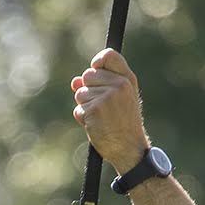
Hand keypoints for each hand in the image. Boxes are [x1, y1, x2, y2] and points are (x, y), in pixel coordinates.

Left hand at [70, 47, 146, 171]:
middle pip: (88, 75)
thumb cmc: (125, 124)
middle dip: (89, 90)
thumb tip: (75, 81)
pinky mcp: (95, 110)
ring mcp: (106, 97)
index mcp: (127, 80)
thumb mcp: (120, 100)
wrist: (129, 148)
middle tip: (104, 107)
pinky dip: (83, 118)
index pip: (108, 55)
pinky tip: (97, 125)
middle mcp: (119, 85)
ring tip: (102, 118)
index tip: (95, 68)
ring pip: (80, 93)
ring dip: (86, 106)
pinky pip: (78, 109)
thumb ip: (100, 86)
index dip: (97, 61)